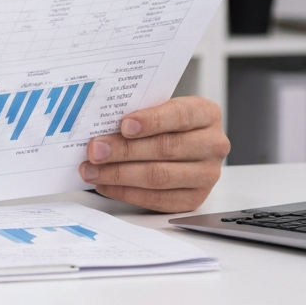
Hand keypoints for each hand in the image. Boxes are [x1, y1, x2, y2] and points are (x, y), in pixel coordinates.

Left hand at [78, 96, 229, 212]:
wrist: (185, 141)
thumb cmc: (167, 120)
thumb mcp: (160, 105)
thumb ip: (139, 111)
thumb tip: (102, 123)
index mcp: (206, 114)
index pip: (179, 115)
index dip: (151, 121)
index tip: (124, 125)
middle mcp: (212, 145)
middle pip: (165, 149)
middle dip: (124, 150)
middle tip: (95, 151)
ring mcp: (206, 175)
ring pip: (159, 177)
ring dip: (119, 175)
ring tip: (93, 170)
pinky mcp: (194, 199)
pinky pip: (157, 199)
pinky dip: (126, 193)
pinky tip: (106, 185)